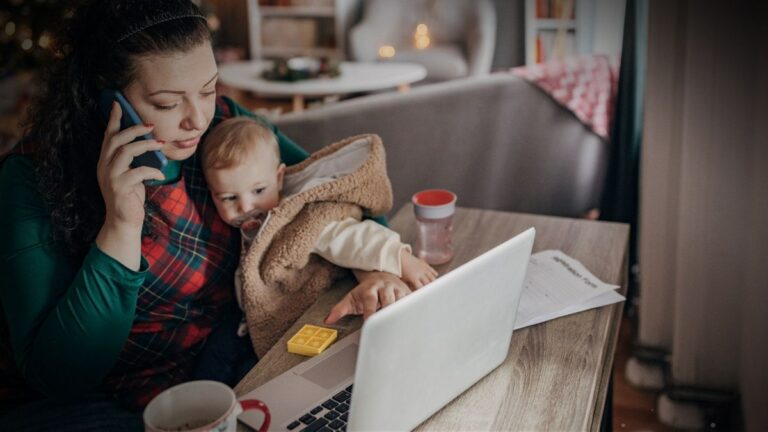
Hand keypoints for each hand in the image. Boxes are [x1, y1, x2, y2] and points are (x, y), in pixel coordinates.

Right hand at [94, 102, 164, 269]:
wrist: (124, 221)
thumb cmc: (131, 196)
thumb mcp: (132, 174)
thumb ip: (135, 160)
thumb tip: (152, 142)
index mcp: (106, 161)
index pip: (108, 136)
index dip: (113, 119)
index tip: (119, 104)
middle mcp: (104, 166)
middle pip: (116, 139)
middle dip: (134, 129)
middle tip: (151, 125)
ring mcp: (110, 177)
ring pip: (125, 151)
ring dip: (145, 145)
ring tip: (160, 144)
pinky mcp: (119, 188)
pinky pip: (137, 172)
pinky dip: (152, 170)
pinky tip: (160, 174)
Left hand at [324, 270, 411, 323]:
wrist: (381, 274)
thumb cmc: (365, 291)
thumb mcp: (351, 298)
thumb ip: (339, 309)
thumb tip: (327, 320)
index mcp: (370, 290)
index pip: (370, 301)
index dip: (370, 312)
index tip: (369, 322)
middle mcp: (385, 288)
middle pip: (389, 301)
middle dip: (389, 313)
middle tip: (389, 329)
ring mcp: (398, 289)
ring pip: (402, 301)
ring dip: (402, 313)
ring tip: (402, 328)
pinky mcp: (408, 292)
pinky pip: (412, 302)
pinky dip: (413, 312)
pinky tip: (414, 324)